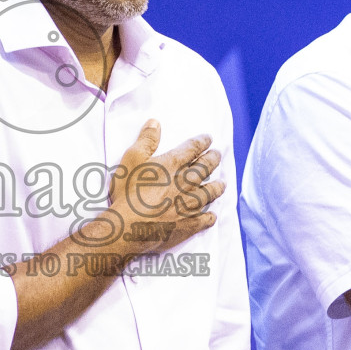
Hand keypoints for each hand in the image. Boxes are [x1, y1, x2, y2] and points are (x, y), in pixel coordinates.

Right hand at [98, 119, 223, 256]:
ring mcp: (188, 205)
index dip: (202, 142)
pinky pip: (204, 220)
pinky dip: (209, 217)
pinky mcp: (187, 225)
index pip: (192, 149)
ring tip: (222, 183)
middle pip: (204, 169)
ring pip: (209, 193)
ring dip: (217, 187)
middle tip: (218, 155)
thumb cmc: (128, 193)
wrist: (129, 227)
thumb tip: (156, 122)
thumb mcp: (131, 160)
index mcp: (171, 165)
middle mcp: (184, 183)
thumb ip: (145, 140)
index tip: (209, 138)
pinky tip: (212, 216)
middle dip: (213, 160)